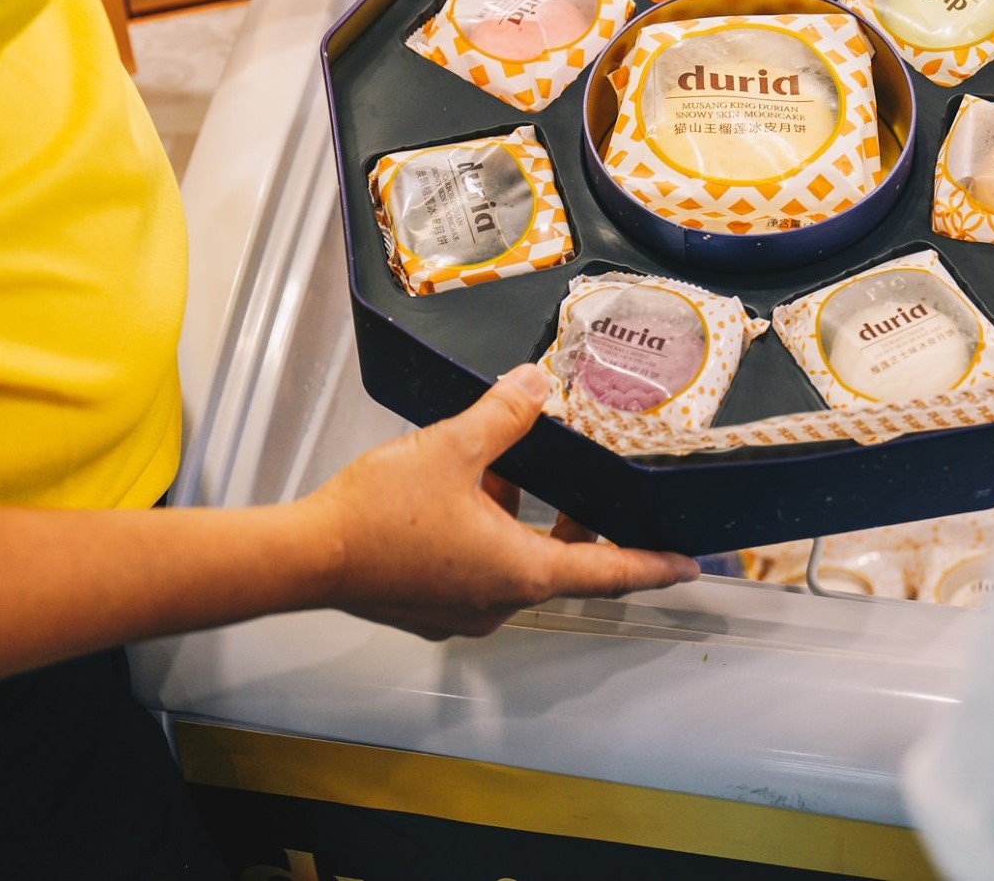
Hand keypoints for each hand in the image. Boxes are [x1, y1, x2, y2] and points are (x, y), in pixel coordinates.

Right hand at [297, 365, 697, 638]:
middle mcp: (497, 601)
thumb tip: (534, 384)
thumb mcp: (453, 446)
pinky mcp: (430, 606)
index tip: (688, 566)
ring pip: (517, 561)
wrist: (305, 556)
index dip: (653, 565)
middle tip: (605, 492)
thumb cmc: (375, 516)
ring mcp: (462, 609)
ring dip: (525, 521)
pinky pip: (478, 567)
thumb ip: (503, 414)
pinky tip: (467, 489)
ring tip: (514, 467)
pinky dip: (488, 533)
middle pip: (563, 564)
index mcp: (520, 572)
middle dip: (582, 524)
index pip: (610, 573)